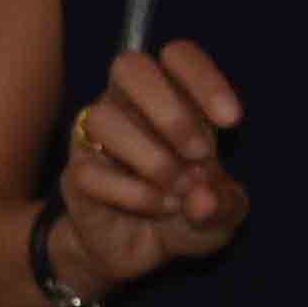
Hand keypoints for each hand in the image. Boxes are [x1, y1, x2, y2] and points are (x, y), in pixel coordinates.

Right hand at [45, 39, 254, 303]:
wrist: (140, 251)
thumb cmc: (185, 213)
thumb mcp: (224, 211)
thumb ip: (225, 203)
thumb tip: (201, 198)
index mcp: (170, 98)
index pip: (176, 56)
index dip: (203, 79)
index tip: (231, 121)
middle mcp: (127, 106)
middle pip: (129, 67)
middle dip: (171, 112)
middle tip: (200, 154)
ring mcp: (95, 138)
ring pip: (104, 119)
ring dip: (155, 160)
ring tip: (181, 190)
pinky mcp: (76, 175)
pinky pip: (91, 171)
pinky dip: (136, 193)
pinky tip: (160, 207)